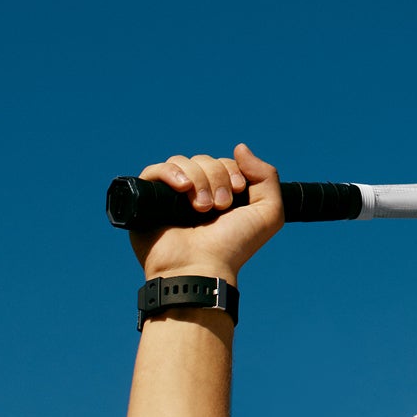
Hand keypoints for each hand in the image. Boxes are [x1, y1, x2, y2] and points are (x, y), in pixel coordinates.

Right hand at [128, 143, 284, 282]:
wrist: (200, 269)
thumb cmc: (233, 246)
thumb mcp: (268, 213)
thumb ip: (267, 176)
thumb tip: (240, 148)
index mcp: (219, 194)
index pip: (223, 162)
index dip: (231, 170)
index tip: (237, 191)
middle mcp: (194, 193)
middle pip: (203, 160)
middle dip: (216, 178)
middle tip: (219, 207)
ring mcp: (170, 196)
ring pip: (182, 162)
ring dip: (198, 180)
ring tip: (201, 208)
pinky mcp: (147, 201)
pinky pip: (154, 170)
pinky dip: (171, 173)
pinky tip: (182, 188)